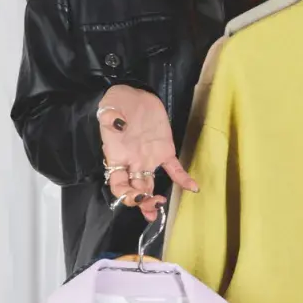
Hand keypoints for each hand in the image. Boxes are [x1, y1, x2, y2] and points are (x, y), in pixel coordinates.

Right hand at [96, 85, 196, 223]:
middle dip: (142, 202)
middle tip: (152, 207)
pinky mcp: (165, 151)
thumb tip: (116, 124)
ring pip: (150, 185)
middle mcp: (132, 163)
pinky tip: (193, 188)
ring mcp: (149, 159)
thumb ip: (109, 117)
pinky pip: (174, 169)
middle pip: (135, 190)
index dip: (124, 194)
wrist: (134, 94)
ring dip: (154, 199)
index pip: (117, 184)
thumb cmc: (118, 102)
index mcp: (117, 157)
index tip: (134, 196)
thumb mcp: (109, 106)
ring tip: (160, 208)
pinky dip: (183, 179)